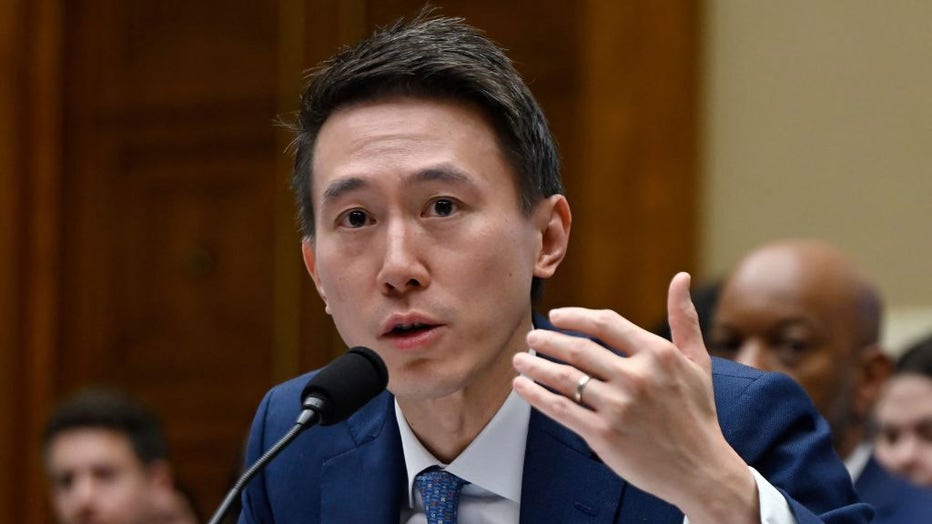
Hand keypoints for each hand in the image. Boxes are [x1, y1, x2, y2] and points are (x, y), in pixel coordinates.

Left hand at [512, 273, 757, 522]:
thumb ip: (684, 319)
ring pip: (564, 377)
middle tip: (530, 337)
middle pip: (578, 348)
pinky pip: (560, 409)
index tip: (555, 316)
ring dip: (535, 366)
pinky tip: (521, 386)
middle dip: (547, 340)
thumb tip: (681, 277)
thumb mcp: (697, 362)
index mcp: (657, 353)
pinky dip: (535, 395)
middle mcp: (637, 376)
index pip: (604, 323)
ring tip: (520, 360)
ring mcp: (619, 406)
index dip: (574, 317)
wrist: (701, 471)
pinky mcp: (604, 435)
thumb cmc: (696, 414)